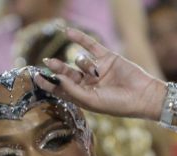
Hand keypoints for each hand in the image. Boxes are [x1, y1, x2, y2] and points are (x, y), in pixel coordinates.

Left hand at [32, 28, 166, 120]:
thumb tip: (57, 78)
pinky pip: (90, 45)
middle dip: (57, 68)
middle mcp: (88, 83)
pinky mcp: (106, 57)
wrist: (141, 95)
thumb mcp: (91, 101)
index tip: (35, 78)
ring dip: (85, 66)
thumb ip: (73, 90)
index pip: (61, 89)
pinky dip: (79, 38)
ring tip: (96, 73)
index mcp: (82, 97)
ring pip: (80, 61)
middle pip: (66, 73)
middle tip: (47, 62)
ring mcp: (97, 69)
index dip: (48, 84)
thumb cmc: (116, 104)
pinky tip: (67, 31)